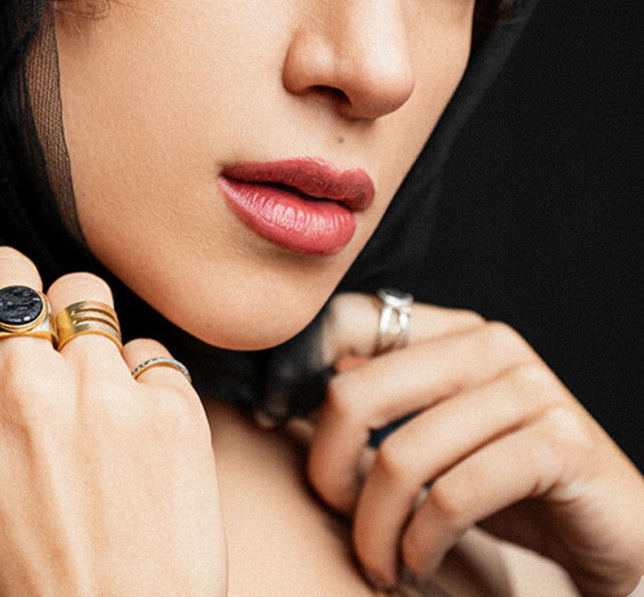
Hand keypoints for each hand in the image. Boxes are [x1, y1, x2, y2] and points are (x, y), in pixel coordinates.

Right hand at [0, 247, 226, 596]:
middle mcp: (25, 386)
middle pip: (7, 270)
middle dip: (6, 290)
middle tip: (22, 330)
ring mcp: (104, 389)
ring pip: (84, 293)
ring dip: (75, 327)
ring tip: (82, 380)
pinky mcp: (170, 404)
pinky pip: (147, 348)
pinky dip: (136, 378)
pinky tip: (130, 430)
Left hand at [302, 293, 643, 596]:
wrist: (611, 529)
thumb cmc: (512, 484)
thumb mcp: (440, 437)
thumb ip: (387, 398)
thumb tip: (310, 378)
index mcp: (454, 330)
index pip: (351, 318)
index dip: (297, 369)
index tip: (273, 423)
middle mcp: (490, 345)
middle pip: (358, 392)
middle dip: (329, 469)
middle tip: (337, 517)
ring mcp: (529, 389)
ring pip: (402, 455)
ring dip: (376, 528)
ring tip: (381, 563)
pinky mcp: (558, 444)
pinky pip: (456, 494)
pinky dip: (422, 542)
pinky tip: (417, 564)